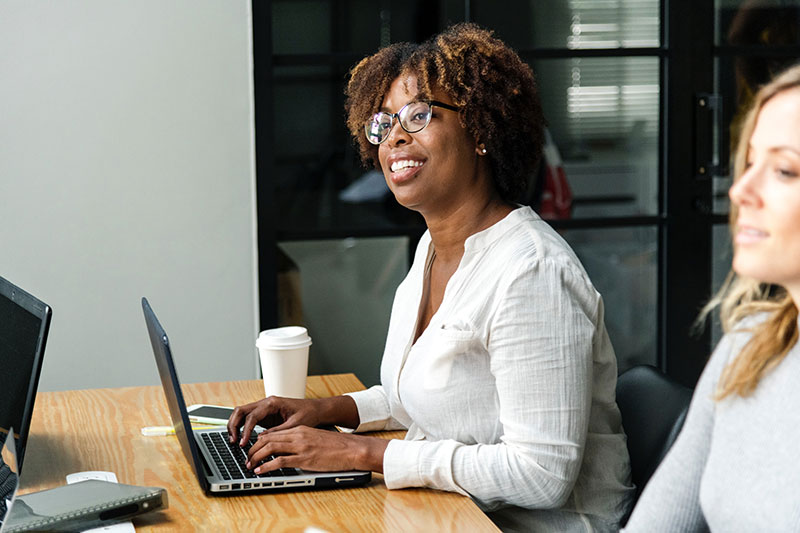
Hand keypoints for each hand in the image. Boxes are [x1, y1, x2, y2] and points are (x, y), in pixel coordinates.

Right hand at [227, 396, 321, 446]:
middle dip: (234, 425)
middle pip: (241, 410)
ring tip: (234, 441)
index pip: (252, 416)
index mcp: (273, 403)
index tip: (243, 442)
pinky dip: (242, 427)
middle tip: (233, 441)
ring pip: (242, 413)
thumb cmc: (308, 414)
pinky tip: (242, 439)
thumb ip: (278, 432)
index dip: (245, 430)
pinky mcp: (264, 415)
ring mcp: (264, 408)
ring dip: (235, 425)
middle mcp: (266, 403)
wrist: (315, 409)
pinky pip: (248, 419)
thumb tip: (261, 440)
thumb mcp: (295, 425)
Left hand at [245, 426, 388, 473]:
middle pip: (268, 439)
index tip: (253, 449)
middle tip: (247, 459)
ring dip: (256, 457)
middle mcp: (298, 435)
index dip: (259, 441)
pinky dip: (266, 466)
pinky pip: (280, 461)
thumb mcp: (316, 438)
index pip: (273, 433)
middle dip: (253, 449)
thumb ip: (302, 441)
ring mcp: (301, 446)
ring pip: (270, 448)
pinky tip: (260, 471)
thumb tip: (290, 449)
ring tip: (250, 465)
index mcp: (301, 430)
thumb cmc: (337, 446)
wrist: (352, 449)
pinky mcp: (304, 458)